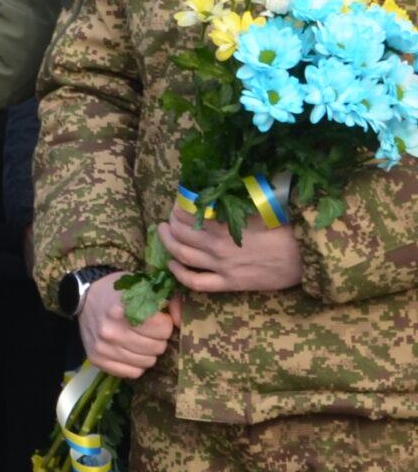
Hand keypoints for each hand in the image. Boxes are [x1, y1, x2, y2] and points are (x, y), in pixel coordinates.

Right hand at [78, 274, 179, 379]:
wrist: (84, 298)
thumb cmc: (118, 292)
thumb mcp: (144, 287)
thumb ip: (170, 301)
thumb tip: (182, 322)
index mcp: (123, 309)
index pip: (163, 329)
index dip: (164, 324)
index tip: (157, 319)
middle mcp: (111, 330)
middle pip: (156, 347)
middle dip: (158, 339)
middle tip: (148, 332)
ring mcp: (102, 347)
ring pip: (146, 363)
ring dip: (147, 353)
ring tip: (139, 341)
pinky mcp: (96, 359)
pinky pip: (131, 373)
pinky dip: (135, 364)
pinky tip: (129, 351)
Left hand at [160, 213, 303, 294]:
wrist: (308, 256)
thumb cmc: (287, 228)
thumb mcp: (261, 206)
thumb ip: (236, 199)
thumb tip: (220, 186)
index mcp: (224, 225)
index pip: (188, 213)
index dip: (179, 205)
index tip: (179, 200)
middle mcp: (218, 247)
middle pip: (181, 233)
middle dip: (170, 222)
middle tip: (170, 216)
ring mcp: (222, 267)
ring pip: (182, 256)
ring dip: (167, 243)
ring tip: (163, 232)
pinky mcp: (230, 284)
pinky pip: (196, 282)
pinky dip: (178, 274)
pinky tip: (171, 264)